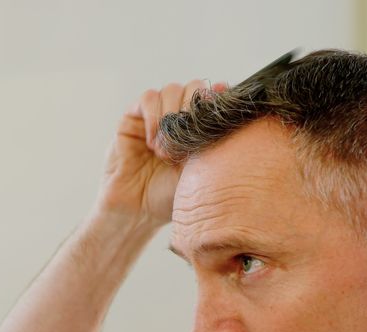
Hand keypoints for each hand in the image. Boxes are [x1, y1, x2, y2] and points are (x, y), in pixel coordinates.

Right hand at [95, 79, 226, 225]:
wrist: (137, 211)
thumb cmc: (171, 196)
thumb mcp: (203, 171)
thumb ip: (218, 142)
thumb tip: (231, 106)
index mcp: (202, 128)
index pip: (216, 96)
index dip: (219, 97)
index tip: (220, 111)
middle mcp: (181, 116)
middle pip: (196, 86)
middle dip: (193, 109)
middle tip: (187, 141)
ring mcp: (157, 114)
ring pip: (172, 89)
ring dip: (171, 118)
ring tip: (166, 151)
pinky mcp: (134, 116)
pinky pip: (148, 98)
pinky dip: (153, 117)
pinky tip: (152, 143)